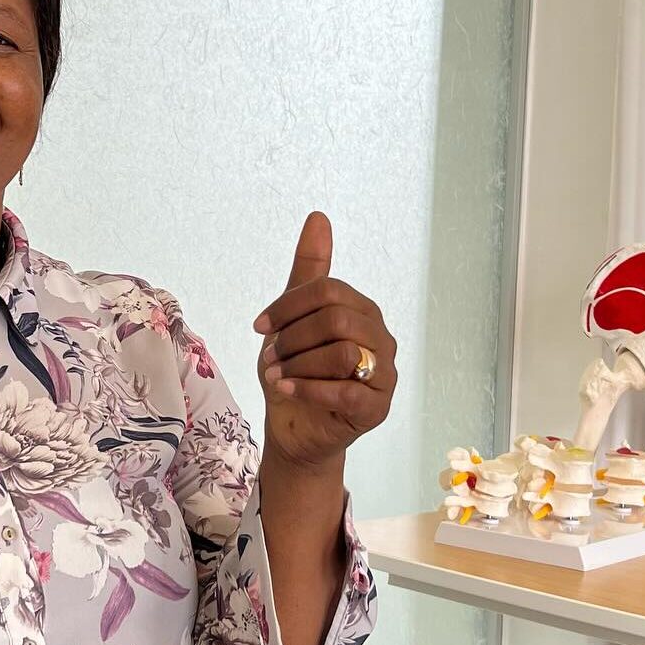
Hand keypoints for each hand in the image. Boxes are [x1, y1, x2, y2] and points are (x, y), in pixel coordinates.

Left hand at [253, 211, 395, 469]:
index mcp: (363, 312)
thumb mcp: (294, 319)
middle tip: (269, 356)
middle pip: (337, 319)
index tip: (260, 325)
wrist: (296, 428)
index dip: (289, 306)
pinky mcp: (377, 408)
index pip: (329, 291)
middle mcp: (381, 339)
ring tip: (275, 375)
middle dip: (293, 337)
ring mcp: (384, 375)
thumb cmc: (298, 371)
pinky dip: (308, 389)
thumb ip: (309, 272)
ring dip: (298, 364)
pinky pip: (347, 392)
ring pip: (343, 353)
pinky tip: (285, 390)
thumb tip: (319, 217)